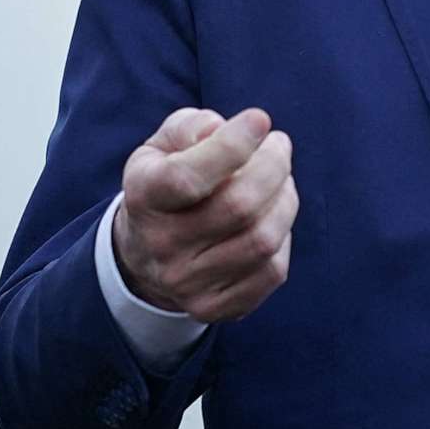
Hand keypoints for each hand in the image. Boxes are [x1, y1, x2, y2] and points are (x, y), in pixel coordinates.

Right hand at [112, 107, 298, 321]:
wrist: (145, 251)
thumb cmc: (168, 179)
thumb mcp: (165, 144)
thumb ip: (194, 127)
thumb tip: (228, 130)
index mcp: (143, 196)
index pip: (188, 177)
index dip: (233, 146)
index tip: (260, 121)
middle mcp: (160, 246)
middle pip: (239, 206)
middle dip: (274, 166)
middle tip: (279, 146)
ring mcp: (186, 283)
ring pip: (263, 239)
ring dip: (286, 199)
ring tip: (281, 179)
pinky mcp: (213, 308)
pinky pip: (272, 271)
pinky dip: (284, 236)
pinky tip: (272, 217)